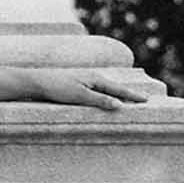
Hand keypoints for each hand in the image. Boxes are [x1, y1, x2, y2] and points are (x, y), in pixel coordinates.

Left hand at [26, 70, 150, 111]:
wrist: (37, 82)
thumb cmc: (57, 88)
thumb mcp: (80, 96)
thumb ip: (100, 100)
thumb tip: (119, 104)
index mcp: (95, 79)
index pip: (119, 90)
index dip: (133, 96)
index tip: (147, 100)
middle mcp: (92, 77)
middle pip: (115, 88)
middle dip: (129, 94)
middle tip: (143, 100)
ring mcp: (84, 80)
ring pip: (106, 89)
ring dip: (117, 94)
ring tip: (129, 99)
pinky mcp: (76, 84)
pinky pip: (97, 90)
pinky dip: (106, 95)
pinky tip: (105, 98)